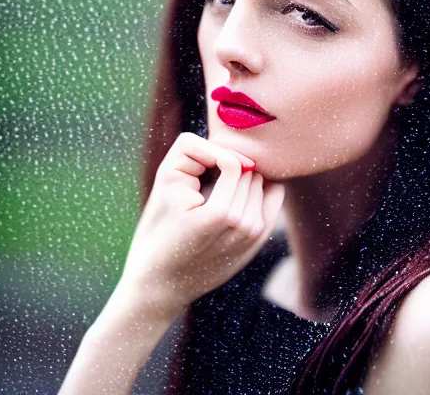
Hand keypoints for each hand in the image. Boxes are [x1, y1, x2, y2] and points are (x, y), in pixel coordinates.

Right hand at [113, 132, 284, 324]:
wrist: (159, 283)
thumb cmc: (158, 230)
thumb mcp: (167, 185)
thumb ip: (201, 158)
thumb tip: (236, 146)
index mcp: (220, 213)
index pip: (234, 163)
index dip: (213, 156)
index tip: (197, 167)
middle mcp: (242, 226)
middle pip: (250, 174)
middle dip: (230, 168)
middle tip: (205, 179)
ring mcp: (252, 235)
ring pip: (260, 184)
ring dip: (243, 179)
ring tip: (216, 190)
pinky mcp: (257, 241)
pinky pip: (271, 200)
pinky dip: (259, 190)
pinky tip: (236, 194)